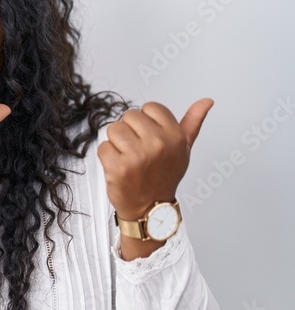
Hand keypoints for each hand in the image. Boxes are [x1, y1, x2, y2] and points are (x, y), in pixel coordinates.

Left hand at [98, 98, 212, 219]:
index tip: (149, 137)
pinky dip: (107, 156)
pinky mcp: (117, 167)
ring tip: (128, 158)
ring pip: (113, 129)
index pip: (150, 107)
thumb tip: (206, 101)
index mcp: (174, 136)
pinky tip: (119, 167)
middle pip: (129, 116)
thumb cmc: (165, 176)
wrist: (151, 208)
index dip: (146, 122)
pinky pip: (103, 147)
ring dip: (116, 143)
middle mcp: (157, 144)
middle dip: (130, 131)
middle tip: (138, 150)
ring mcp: (137, 156)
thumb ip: (192, 122)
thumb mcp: (184, 149)